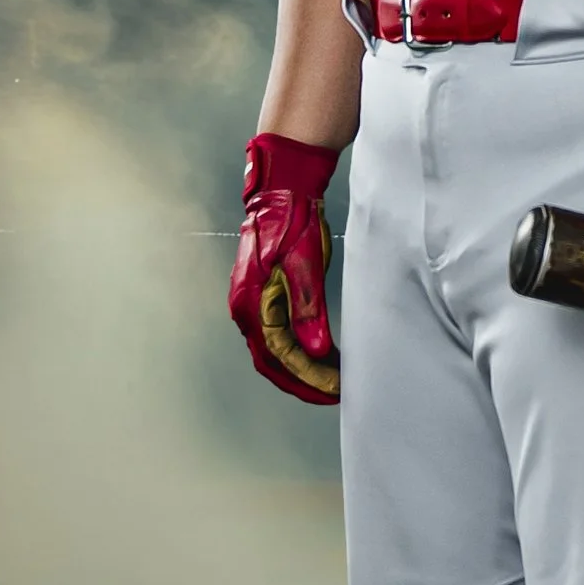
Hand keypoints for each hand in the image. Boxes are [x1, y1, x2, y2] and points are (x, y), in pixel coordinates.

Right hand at [230, 132, 341, 403]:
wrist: (282, 191)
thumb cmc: (291, 222)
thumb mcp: (304, 264)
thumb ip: (308, 310)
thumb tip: (316, 351)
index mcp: (252, 304)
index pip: (279, 357)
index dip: (308, 379)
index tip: (336, 390)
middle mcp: (246, 309)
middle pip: (274, 362)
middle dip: (305, 382)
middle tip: (337, 394)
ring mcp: (253, 303)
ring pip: (276, 351)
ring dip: (303, 369)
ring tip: (333, 379)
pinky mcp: (265, 296)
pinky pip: (279, 335)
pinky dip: (300, 351)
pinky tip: (321, 354)